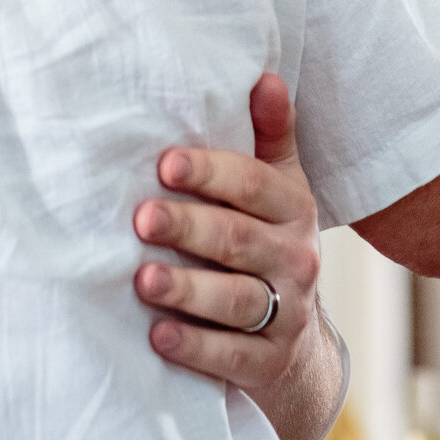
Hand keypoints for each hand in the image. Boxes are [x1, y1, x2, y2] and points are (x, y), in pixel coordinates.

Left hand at [133, 74, 335, 439]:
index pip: (254, 185)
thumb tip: (266, 75)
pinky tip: (158, 335)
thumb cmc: (266, 244)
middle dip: (189, 228)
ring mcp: (286, 315)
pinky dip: (195, 347)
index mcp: (294, 209)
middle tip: (142, 218)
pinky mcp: (269, 364)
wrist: (293, 345)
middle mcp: (297, 259)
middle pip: (239, 241)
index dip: (211, 172)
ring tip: (142, 279)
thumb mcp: (278, 189)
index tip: (166, 163)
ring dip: (187, 290)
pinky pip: (233, 357)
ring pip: (235, 300)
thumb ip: (270, 135)